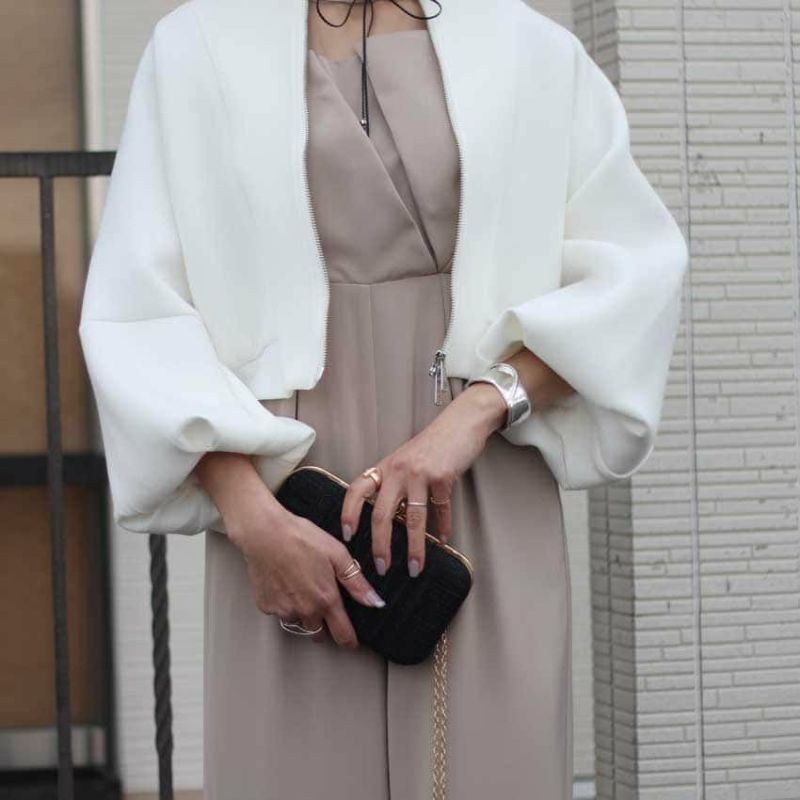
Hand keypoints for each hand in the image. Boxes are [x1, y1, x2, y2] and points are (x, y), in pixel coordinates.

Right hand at [227, 501, 386, 647]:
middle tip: (322, 601)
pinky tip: (286, 584)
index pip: (342, 636)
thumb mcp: (337, 553)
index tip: (350, 640)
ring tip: (302, 587)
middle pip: (319, 634)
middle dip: (324, 624)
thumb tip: (375, 601)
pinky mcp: (266, 607)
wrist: (264, 533)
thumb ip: (356, 582)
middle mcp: (305, 610)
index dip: (349, 640)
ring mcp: (284, 610)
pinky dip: (285, 604)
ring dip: (303, 614)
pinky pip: (281, 613)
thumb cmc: (300, 538)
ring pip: (299, 623)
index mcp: (326, 599)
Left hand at [340, 382, 506, 577]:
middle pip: (382, 514)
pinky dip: (443, 527)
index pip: (357, 490)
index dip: (349, 513)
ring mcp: (419, 474)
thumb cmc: (432, 445)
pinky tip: (444, 540)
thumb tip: (388, 520)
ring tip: (415, 567)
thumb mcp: (405, 462)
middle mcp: (397, 471)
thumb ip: (395, 486)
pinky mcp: (442, 477)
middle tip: (382, 567)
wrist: (460, 423)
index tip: (347, 535)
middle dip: (381, 545)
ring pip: (412, 519)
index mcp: (385, 468)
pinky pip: (440, 509)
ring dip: (414, 548)